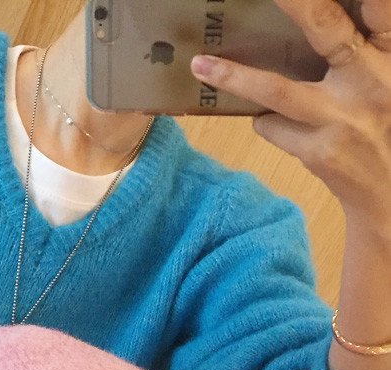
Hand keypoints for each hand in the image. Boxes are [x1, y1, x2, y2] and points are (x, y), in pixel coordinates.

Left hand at [190, 0, 390, 222]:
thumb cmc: (386, 123)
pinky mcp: (319, 152)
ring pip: (274, 89)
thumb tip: (311, 24)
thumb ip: (365, 50)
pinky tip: (276, 124)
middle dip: (293, 2)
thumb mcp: (388, 77)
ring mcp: (341, 118)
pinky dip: (267, 122)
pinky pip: (272, 127)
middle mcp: (370, 77)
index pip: (377, 4)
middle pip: (323, 26)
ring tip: (201, 65)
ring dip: (232, 76)